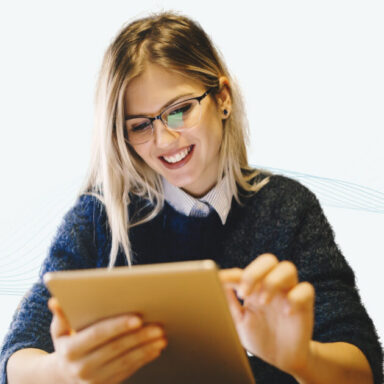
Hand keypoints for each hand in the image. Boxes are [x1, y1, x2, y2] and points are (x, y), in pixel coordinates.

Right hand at [48, 298, 166, 383]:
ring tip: (162, 335)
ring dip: (146, 348)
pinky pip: (129, 370)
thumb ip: (61, 315)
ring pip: (126, 361)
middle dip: (139, 336)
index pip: (97, 335)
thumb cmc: (67, 344)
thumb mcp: (59, 330)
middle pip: (116, 348)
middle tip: (158, 325)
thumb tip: (55, 300)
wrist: (64, 377)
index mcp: (70, 350)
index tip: (137, 318)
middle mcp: (81, 368)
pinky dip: (144, 358)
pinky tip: (156, 348)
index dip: (118, 326)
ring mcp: (95, 380)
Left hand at [219, 253, 314, 375]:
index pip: (244, 271)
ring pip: (288, 268)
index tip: (221, 281)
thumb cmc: (258, 337)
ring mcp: (288, 292)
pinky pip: (306, 289)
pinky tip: (286, 312)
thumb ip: (228, 302)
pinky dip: (295, 297)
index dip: (233, 275)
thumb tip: (215, 283)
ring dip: (273, 281)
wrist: (281, 360)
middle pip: (268, 260)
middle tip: (244, 293)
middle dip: (255, 272)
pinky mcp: (304, 305)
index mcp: (254, 286)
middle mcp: (272, 285)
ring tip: (262, 302)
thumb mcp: (238, 321)